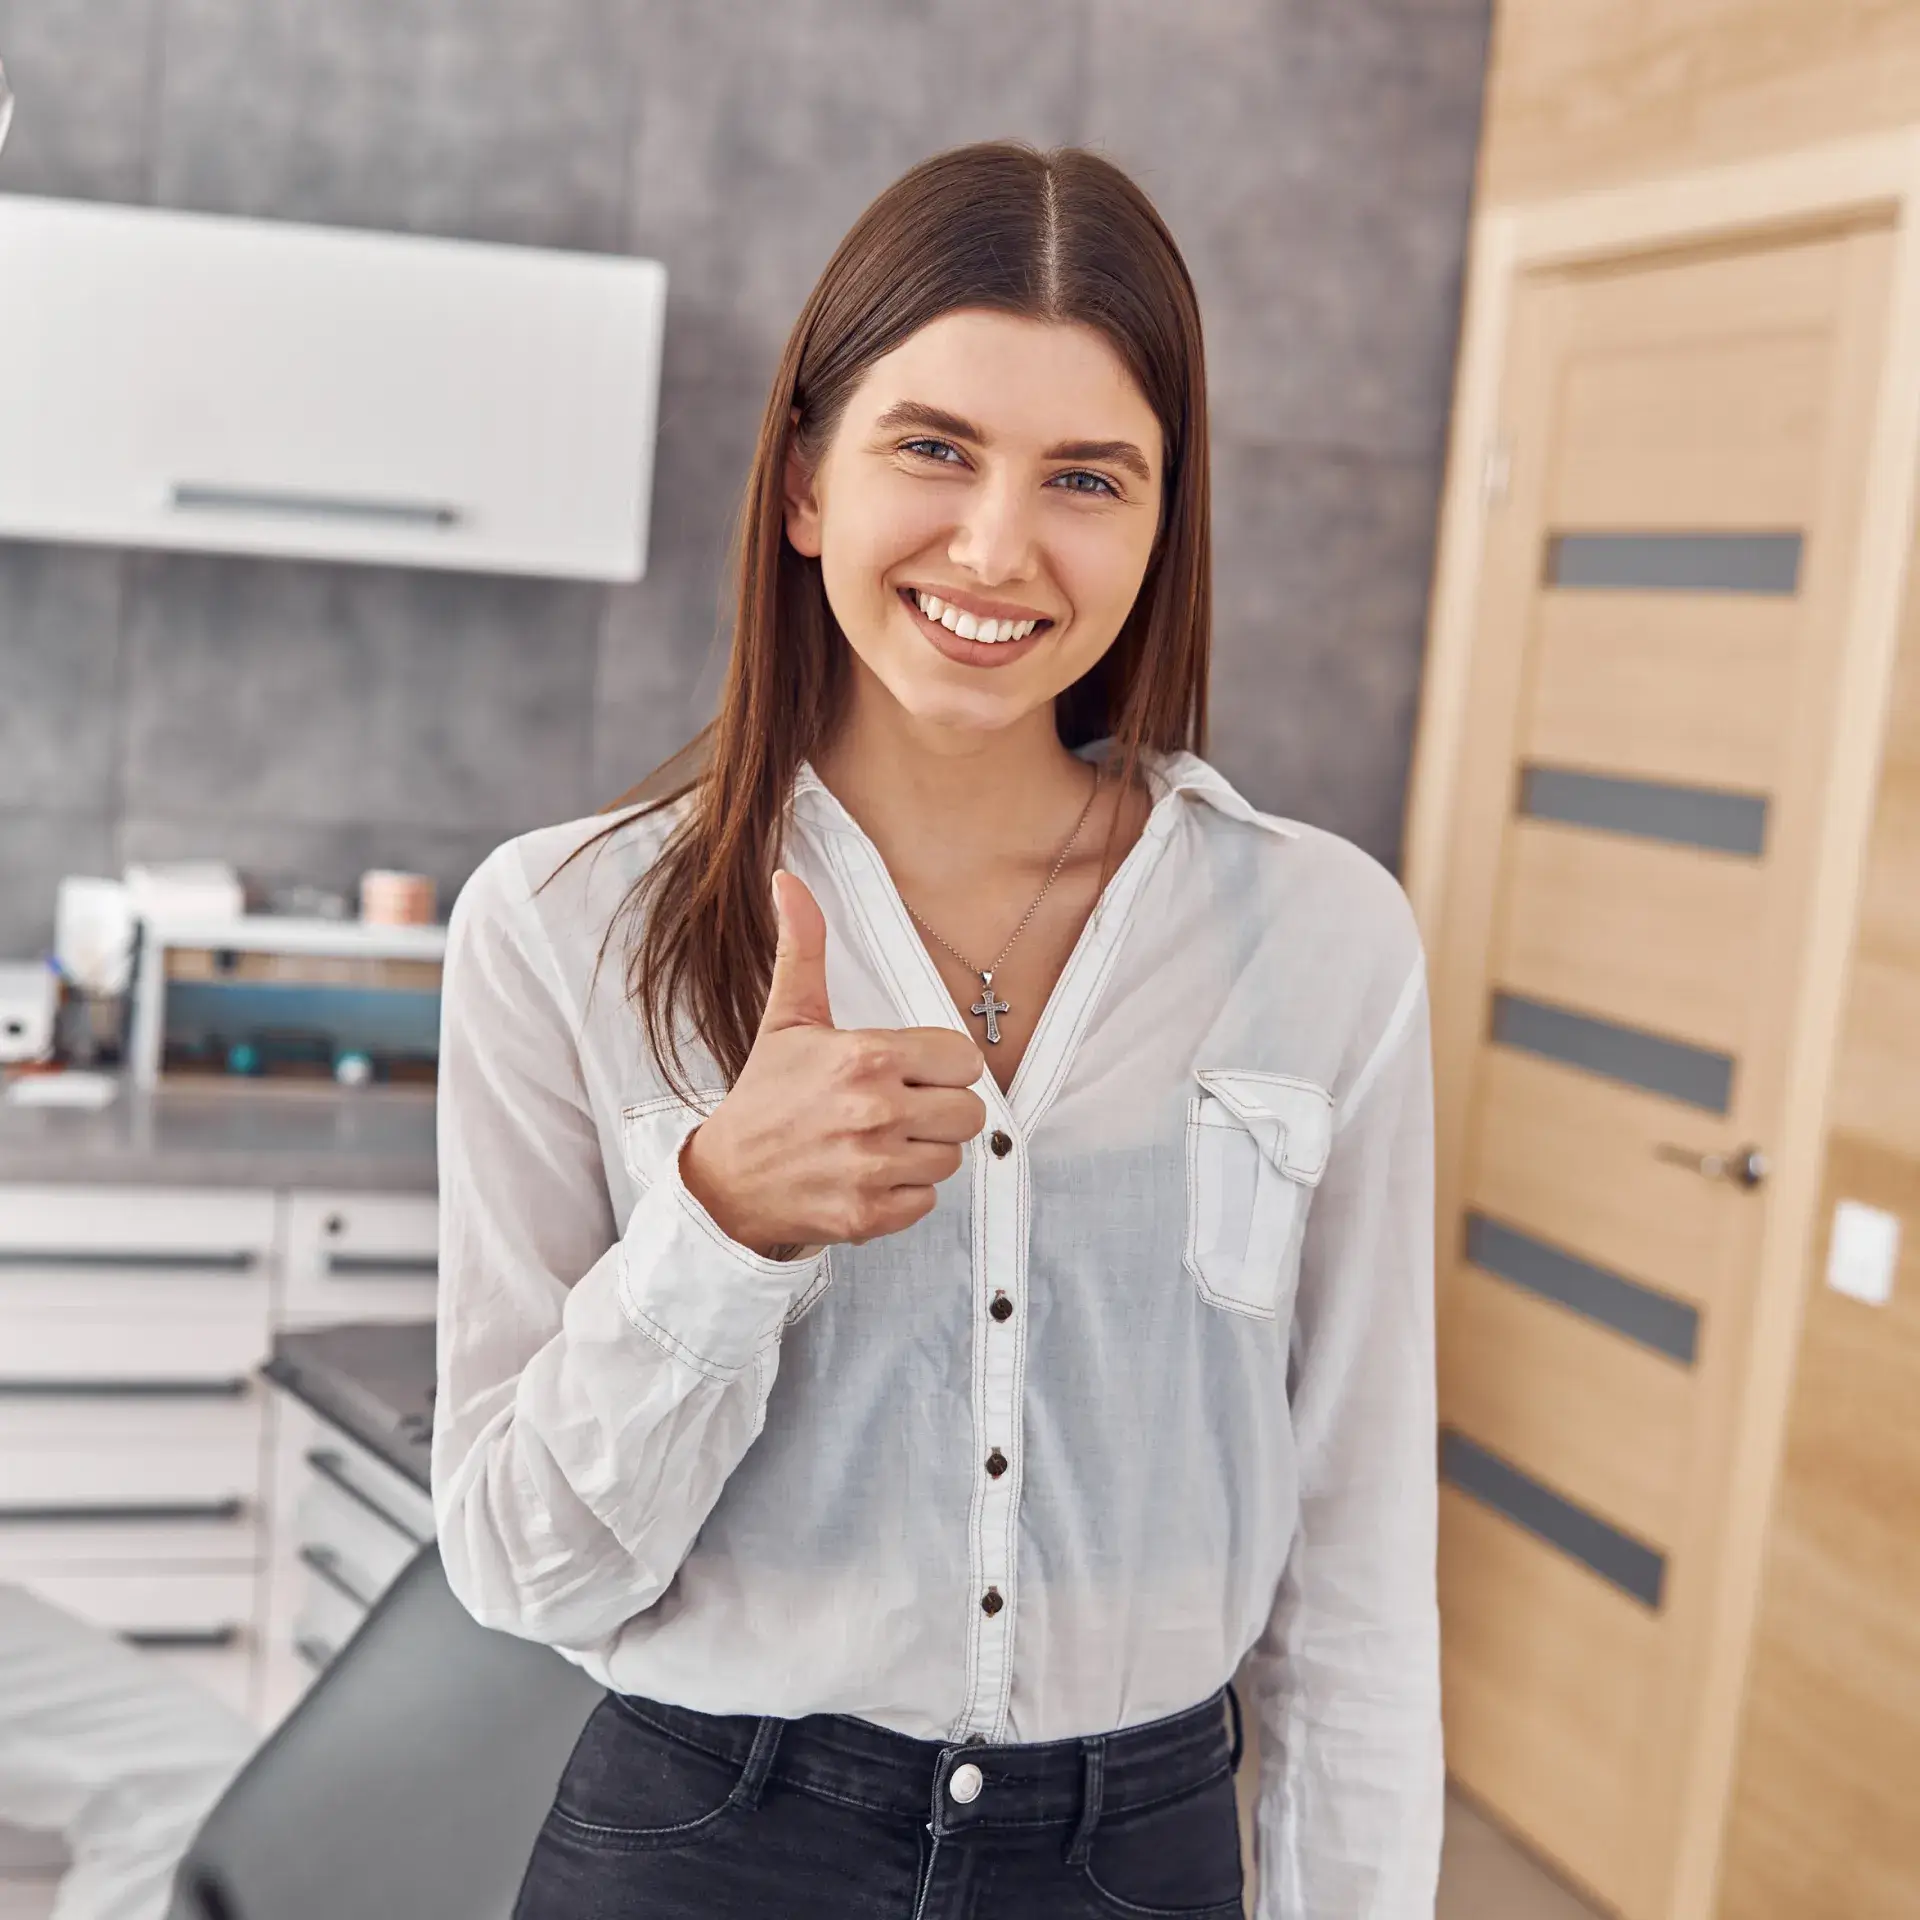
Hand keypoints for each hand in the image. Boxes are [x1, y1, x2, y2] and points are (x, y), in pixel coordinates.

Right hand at [679, 870, 987, 1258]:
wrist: (725, 1179)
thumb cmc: (765, 1095)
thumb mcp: (787, 1018)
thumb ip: (803, 948)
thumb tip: (788, 880)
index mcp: (867, 1057)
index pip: (964, 1060)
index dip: (941, 1067)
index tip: (909, 1072)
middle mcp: (875, 1112)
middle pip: (969, 1113)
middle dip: (938, 1111)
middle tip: (896, 1110)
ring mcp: (873, 1168)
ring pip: (950, 1158)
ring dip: (922, 1153)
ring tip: (878, 1142)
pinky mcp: (870, 1215)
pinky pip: (927, 1201)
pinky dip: (904, 1194)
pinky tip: (868, 1176)